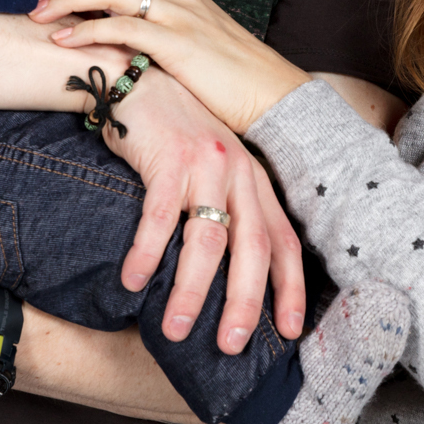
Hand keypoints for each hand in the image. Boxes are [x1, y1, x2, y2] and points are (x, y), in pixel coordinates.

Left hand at [33, 0, 311, 135]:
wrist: (276, 96)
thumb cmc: (236, 79)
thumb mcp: (197, 46)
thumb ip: (164, 37)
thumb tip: (128, 47)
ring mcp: (179, 16)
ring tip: (38, 10)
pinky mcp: (177, 44)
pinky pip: (122, 28)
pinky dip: (87, 30)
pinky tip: (63, 38)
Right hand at [105, 67, 307, 350]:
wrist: (140, 79)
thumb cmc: (174, 134)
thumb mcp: (214, 170)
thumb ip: (227, 210)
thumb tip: (230, 278)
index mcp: (255, 180)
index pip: (284, 242)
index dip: (290, 288)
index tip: (289, 332)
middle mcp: (240, 171)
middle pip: (253, 246)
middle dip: (245, 301)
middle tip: (230, 345)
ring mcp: (206, 163)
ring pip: (206, 238)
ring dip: (191, 290)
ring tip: (173, 330)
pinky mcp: (169, 156)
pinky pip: (159, 215)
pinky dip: (147, 253)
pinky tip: (133, 282)